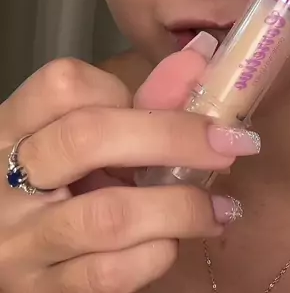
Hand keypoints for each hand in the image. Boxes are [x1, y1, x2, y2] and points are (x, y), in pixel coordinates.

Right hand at [0, 42, 258, 291]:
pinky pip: (109, 275)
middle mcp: (4, 180)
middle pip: (89, 137)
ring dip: (180, 207)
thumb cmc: (60, 182)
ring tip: (221, 207)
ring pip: (109, 215)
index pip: (64, 85)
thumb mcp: (86, 136)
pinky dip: (156, 255)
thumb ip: (143, 99)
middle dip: (174, 137)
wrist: (10, 253)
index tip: (165, 102)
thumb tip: (203, 56)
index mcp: (13, 126)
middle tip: (230, 144)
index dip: (121, 88)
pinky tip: (175, 242)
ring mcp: (19, 242)